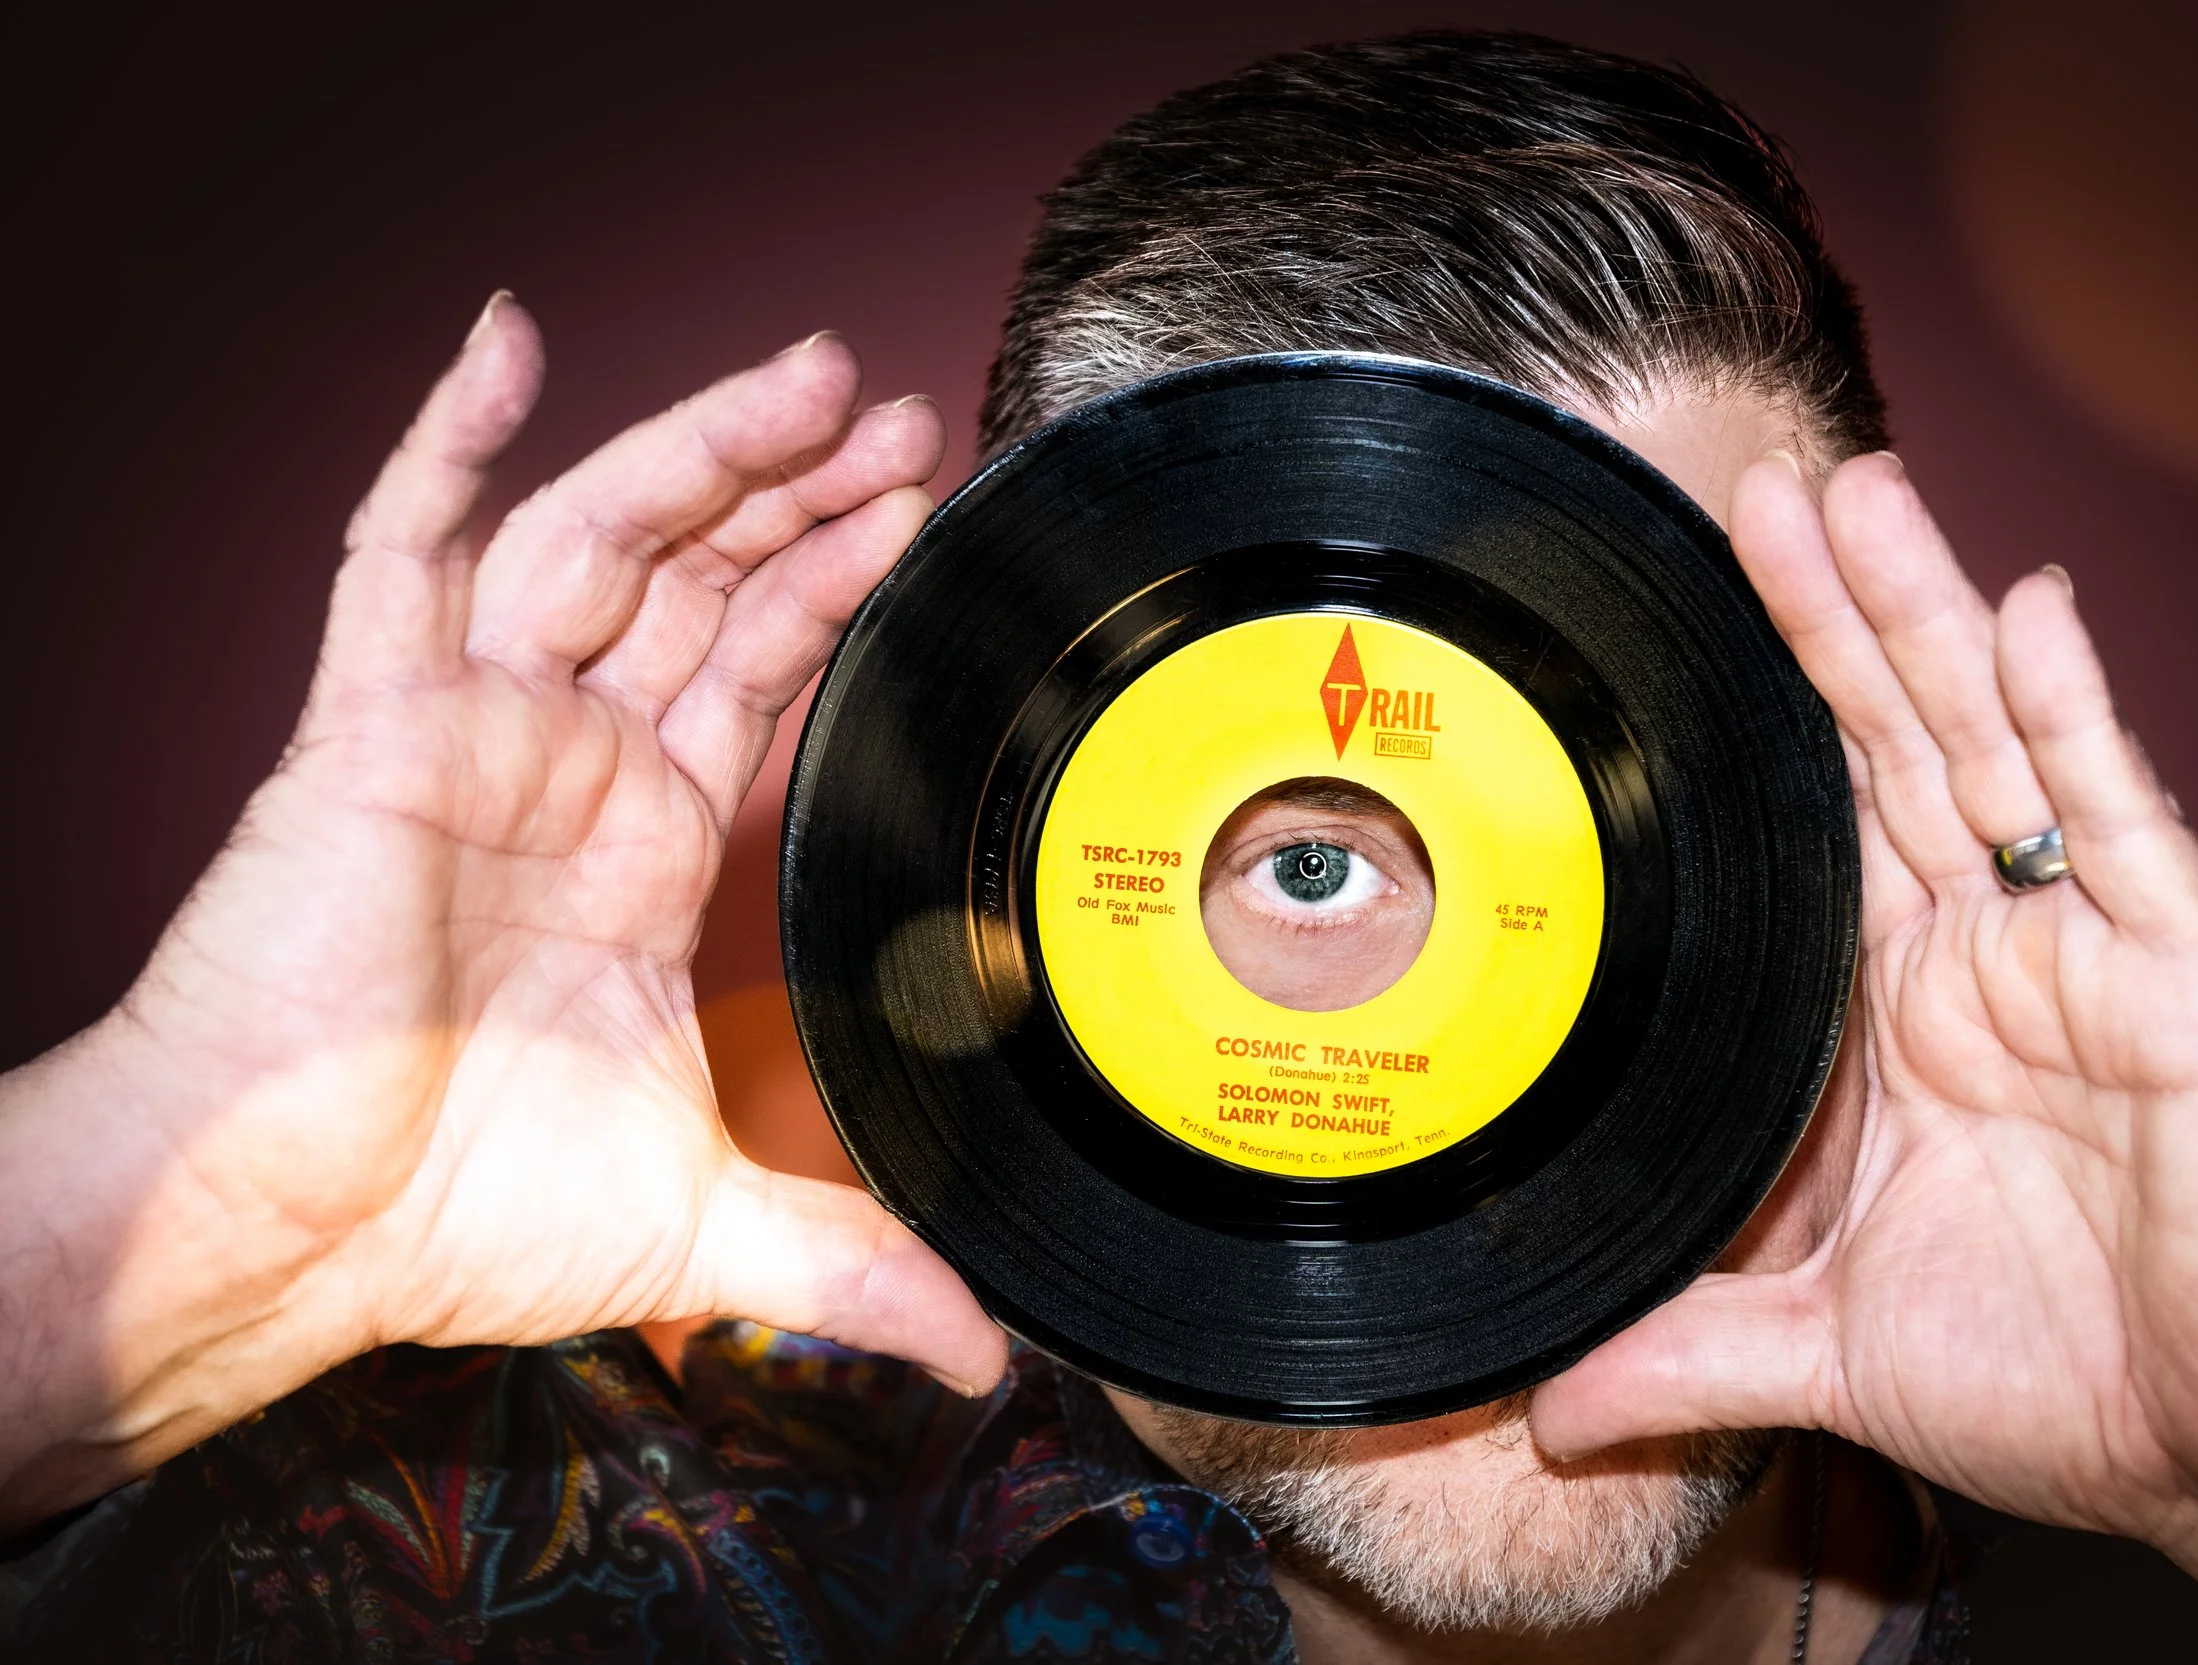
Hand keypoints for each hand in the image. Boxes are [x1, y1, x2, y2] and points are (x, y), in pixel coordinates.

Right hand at [0, 298, 1006, 1528]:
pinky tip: (504, 340)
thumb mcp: (700, 1223)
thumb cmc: (452, 1211)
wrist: (291, 1231)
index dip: (834, 586)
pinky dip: (445, 443)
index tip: (916, 515)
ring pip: (595, 542)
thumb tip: (985, 1355)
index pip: (757, 671)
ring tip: (812, 379)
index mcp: (639, 843)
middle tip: (903, 418)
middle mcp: (566, 766)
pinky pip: (402, 552)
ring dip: (697, 451)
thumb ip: (850, 1263)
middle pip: (697, 579)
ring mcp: (473, 729)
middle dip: (799, 493)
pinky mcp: (372, 726)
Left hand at [1530, 452, 2197, 1644]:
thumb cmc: (2072, 1386)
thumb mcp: (1834, 1354)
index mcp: (1910, 1015)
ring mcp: (2091, 954)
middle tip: (1760, 495)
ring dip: (1926, 623)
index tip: (1690, 623)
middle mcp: (1993, 958)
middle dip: (1833, 621)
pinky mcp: (2188, 979)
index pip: (1822, 828)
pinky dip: (2076, 717)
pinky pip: (2125, 826)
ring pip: (1994, 750)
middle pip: (1897, 750)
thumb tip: (1549, 1413)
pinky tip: (2029, 612)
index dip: (1769, 720)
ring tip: (1860, 497)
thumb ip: (1690, 1353)